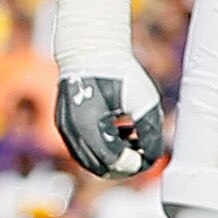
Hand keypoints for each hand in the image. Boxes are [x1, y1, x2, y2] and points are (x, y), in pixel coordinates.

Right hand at [55, 65, 168, 180]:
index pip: (114, 161)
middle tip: (144, 155)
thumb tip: (153, 157)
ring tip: (134, 139)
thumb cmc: (120, 71)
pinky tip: (120, 132)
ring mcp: (64, 129)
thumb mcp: (143, 100)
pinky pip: (83, 148)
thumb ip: (150, 131)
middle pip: (99, 167)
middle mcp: (71, 131)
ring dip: (113, 157)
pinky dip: (102, 148)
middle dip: (124, 165)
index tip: (151, 157)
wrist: (91, 49)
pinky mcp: (63, 124)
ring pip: (90, 160)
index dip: (136, 164)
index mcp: (89, 125)